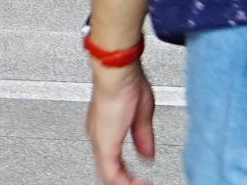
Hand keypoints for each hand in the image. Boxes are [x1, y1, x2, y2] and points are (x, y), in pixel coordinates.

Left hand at [85, 61, 156, 184]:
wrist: (118, 72)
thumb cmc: (127, 82)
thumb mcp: (142, 116)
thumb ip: (143, 138)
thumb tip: (147, 154)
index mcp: (107, 129)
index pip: (113, 162)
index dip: (127, 175)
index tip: (141, 179)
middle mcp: (99, 135)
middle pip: (109, 171)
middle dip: (127, 182)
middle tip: (143, 184)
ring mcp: (99, 139)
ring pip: (107, 174)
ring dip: (126, 184)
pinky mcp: (103, 142)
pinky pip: (109, 172)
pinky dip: (123, 182)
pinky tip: (136, 183)